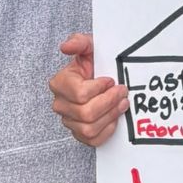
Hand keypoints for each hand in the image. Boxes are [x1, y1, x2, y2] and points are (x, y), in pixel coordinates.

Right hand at [50, 33, 127, 147]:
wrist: (100, 76)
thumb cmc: (93, 64)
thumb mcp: (89, 47)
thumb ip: (79, 42)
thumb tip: (66, 46)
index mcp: (59, 84)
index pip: (80, 94)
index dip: (99, 88)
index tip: (110, 80)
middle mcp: (61, 104)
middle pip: (86, 113)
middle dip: (109, 102)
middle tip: (122, 92)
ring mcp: (69, 121)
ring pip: (90, 128)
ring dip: (111, 115)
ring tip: (122, 104)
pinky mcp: (79, 134)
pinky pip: (93, 140)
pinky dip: (107, 130)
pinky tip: (114, 117)